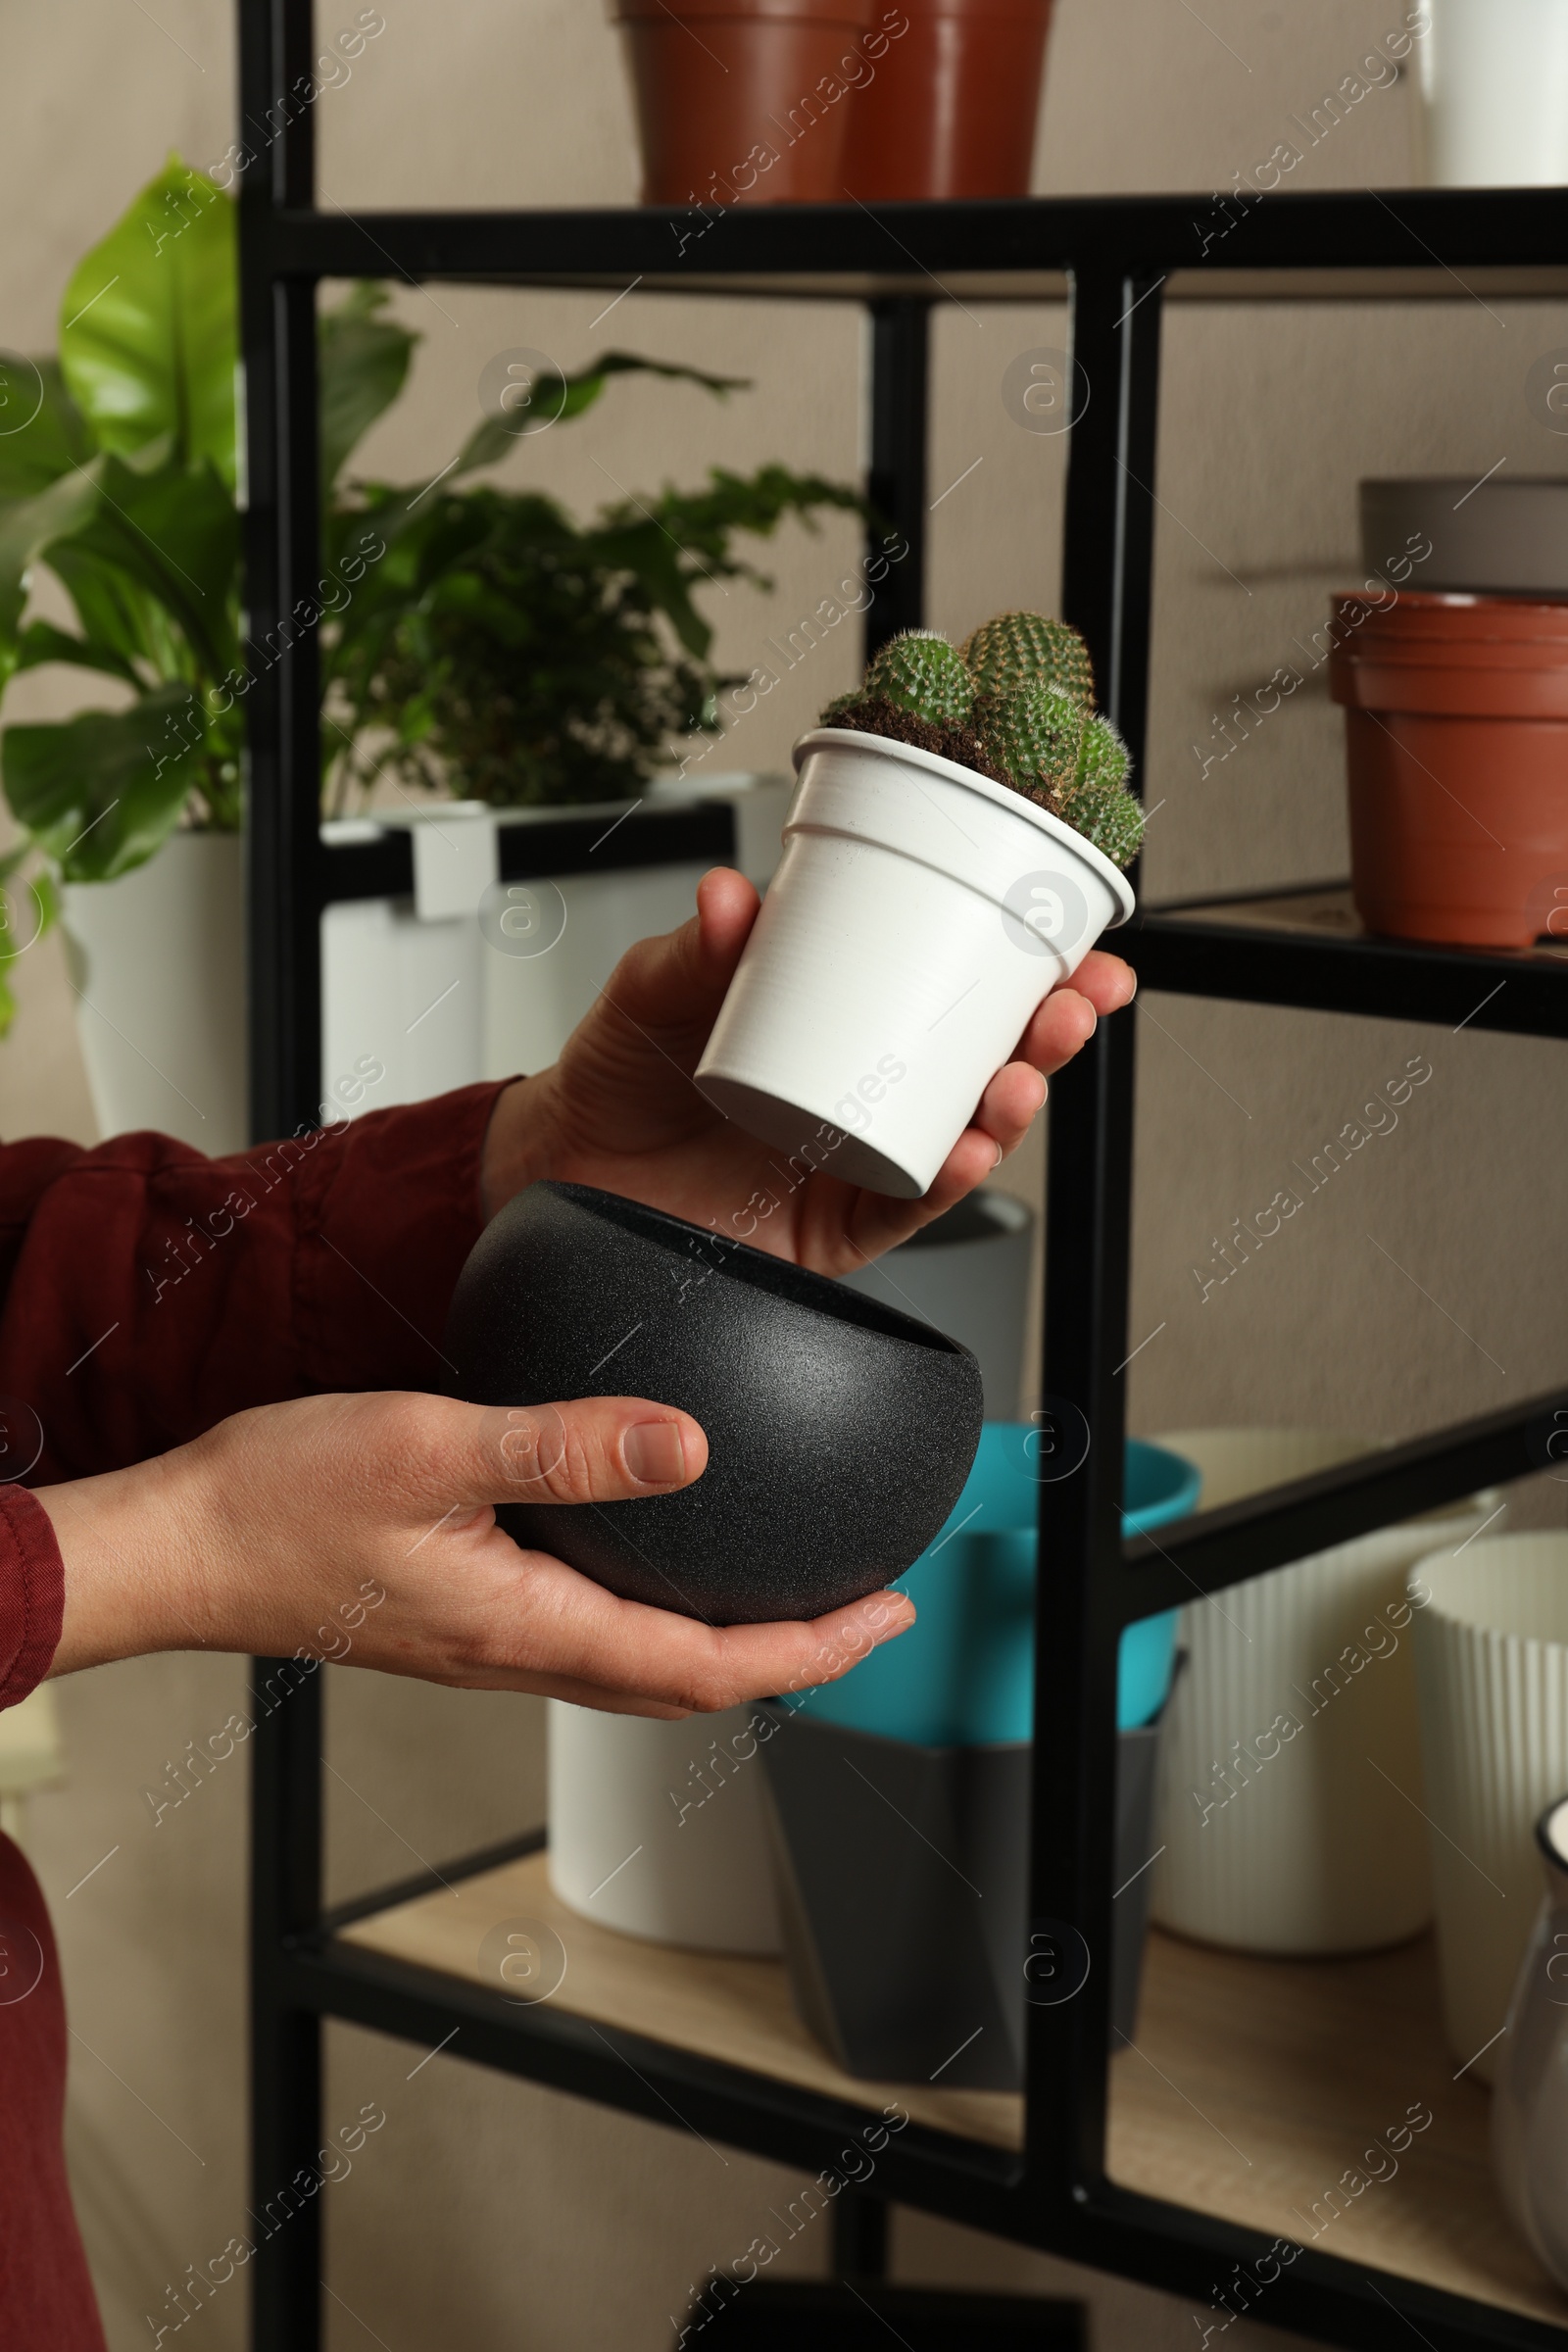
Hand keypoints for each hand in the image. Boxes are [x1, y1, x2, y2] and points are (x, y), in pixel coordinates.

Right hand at [40, 1391, 912, 1713]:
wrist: (181, 1546)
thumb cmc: (281, 1505)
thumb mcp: (433, 1448)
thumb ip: (563, 1447)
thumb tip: (687, 1445)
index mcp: (529, 1625)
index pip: (706, 1667)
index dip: (812, 1647)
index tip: (888, 1612)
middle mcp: (519, 1652)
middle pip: (690, 1683)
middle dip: (794, 1653)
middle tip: (869, 1609)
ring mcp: (491, 1642)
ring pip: (641, 1667)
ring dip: (729, 1641)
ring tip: (790, 1594)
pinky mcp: (463, 1617)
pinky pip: (592, 1637)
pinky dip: (656, 1617)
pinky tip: (659, 1566)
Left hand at [483, 866, 1134, 1272]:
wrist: (559, 1170)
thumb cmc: (620, 1072)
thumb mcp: (651, 991)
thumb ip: (690, 950)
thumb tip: (728, 898)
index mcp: (848, 1020)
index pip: (960, 987)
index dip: (1031, 968)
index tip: (1081, 943)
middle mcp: (868, 1090)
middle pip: (986, 1061)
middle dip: (1048, 1036)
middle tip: (1074, 1004)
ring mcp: (858, 1159)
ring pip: (963, 1136)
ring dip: (1009, 1108)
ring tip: (1019, 1079)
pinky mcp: (833, 1227)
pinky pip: (904, 1208)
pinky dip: (941, 1183)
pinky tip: (966, 1152)